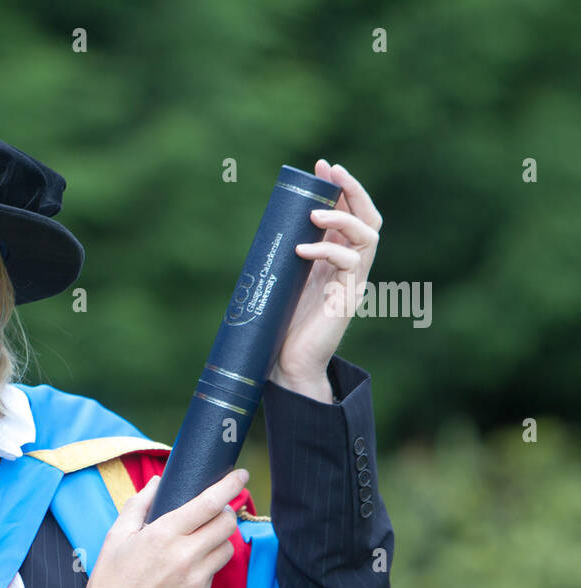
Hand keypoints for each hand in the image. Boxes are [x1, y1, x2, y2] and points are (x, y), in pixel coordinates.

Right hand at [78, 468, 248, 587]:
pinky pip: (213, 573)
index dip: (230, 485)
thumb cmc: (110, 579)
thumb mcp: (116, 536)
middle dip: (226, 512)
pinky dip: (206, 565)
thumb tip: (157, 483)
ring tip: (199, 541)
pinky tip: (185, 569)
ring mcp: (195, 580)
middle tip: (216, 511)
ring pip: (226, 549)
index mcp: (163, 534)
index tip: (240, 474)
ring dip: (218, 540)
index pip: (209, 503)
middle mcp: (185, 556)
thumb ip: (139, 504)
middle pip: (227, 524)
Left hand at [270, 159, 383, 399]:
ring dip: (342, 218)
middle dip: (352, 190)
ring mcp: (353, 281)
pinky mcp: (348, 297)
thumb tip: (275, 219)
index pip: (351, 215)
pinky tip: (302, 249)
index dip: (341, 189)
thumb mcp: (284, 277)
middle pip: (369, 218)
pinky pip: (349, 262)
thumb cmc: (280, 323)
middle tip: (331, 171)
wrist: (286, 364)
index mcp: (336, 258)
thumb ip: (289, 253)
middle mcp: (351, 266)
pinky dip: (326, 250)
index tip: (322, 166)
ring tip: (313, 214)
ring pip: (367, 235)